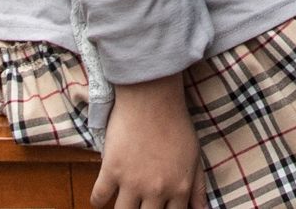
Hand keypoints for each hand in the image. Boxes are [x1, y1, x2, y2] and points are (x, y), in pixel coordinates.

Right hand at [95, 77, 203, 208]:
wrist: (153, 97)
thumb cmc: (177, 124)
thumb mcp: (195, 156)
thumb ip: (198, 188)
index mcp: (179, 188)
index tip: (156, 207)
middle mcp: (156, 190)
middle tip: (139, 203)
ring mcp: (132, 182)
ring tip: (123, 202)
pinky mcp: (111, 170)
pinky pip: (99, 197)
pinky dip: (97, 200)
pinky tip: (101, 197)